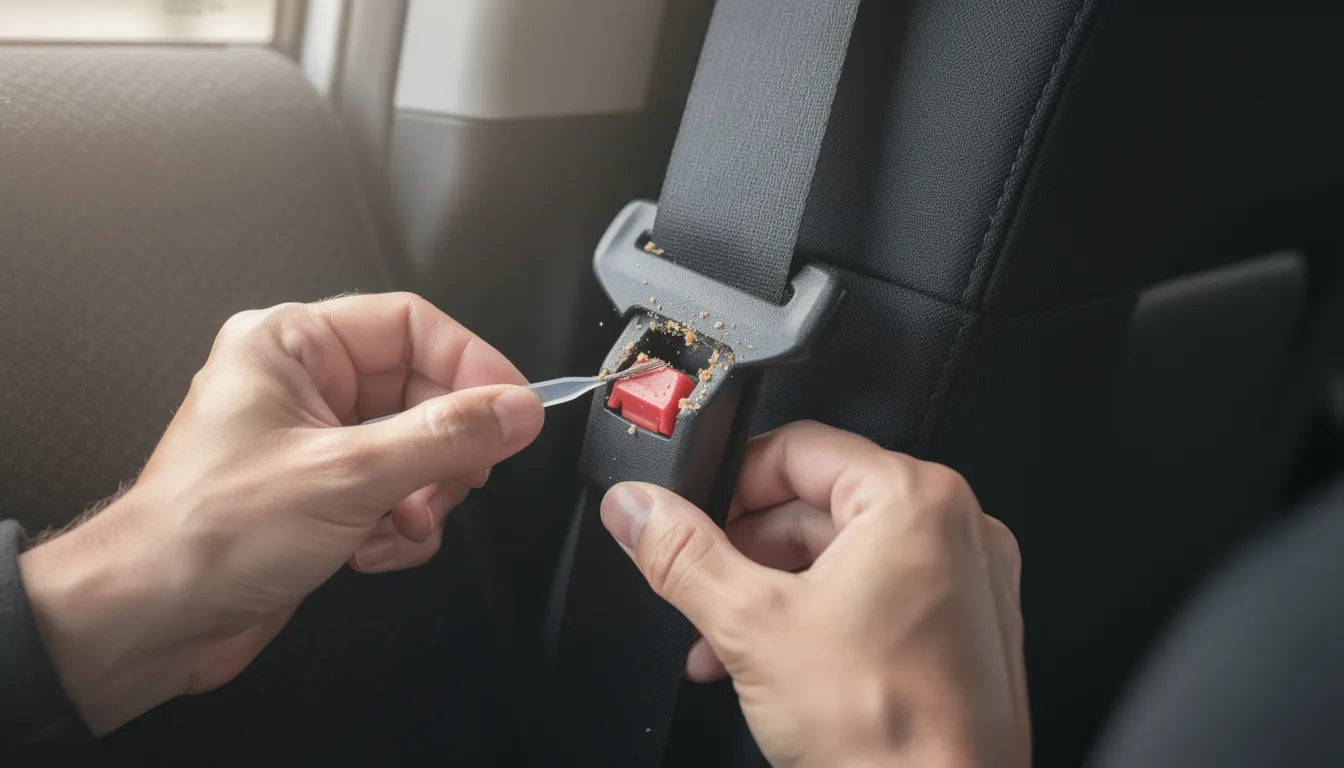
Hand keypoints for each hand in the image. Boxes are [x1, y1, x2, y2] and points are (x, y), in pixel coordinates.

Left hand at [17, 293, 544, 734]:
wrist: (151, 622)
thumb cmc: (210, 534)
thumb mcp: (348, 475)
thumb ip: (445, 437)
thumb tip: (515, 411)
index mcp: (291, 345)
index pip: (410, 325)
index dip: (471, 362)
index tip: (514, 407)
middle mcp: (303, 386)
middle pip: (421, 390)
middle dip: (445, 447)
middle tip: (464, 478)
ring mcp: (315, 443)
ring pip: (416, 447)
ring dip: (424, 495)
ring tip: (401, 525)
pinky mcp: (323, 495)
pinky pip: (396, 492)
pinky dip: (400, 526)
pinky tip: (372, 551)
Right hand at [600, 421, 1027, 767]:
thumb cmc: (888, 735)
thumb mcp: (751, 627)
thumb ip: (682, 554)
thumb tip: (637, 508)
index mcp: (916, 501)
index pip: (798, 446)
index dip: (729, 481)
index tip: (689, 514)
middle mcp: (954, 529)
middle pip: (816, 503)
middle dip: (744, 552)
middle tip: (701, 587)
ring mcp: (966, 582)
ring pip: (842, 556)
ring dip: (771, 592)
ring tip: (724, 642)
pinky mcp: (963, 632)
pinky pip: (876, 596)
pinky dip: (818, 618)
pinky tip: (770, 663)